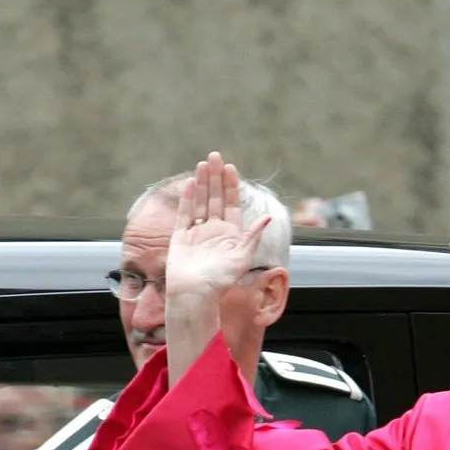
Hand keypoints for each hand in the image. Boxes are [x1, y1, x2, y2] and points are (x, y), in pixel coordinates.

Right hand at [166, 153, 268, 300]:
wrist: (195, 293)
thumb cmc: (221, 279)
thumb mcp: (242, 257)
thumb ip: (253, 236)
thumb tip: (268, 218)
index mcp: (230, 236)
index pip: (232, 205)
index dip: (231, 186)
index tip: (231, 168)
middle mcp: (214, 232)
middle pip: (215, 199)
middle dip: (216, 178)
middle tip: (215, 156)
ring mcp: (197, 233)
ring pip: (201, 202)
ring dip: (203, 183)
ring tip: (204, 163)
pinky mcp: (181, 237)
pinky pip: (185, 214)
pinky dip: (188, 199)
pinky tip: (191, 182)